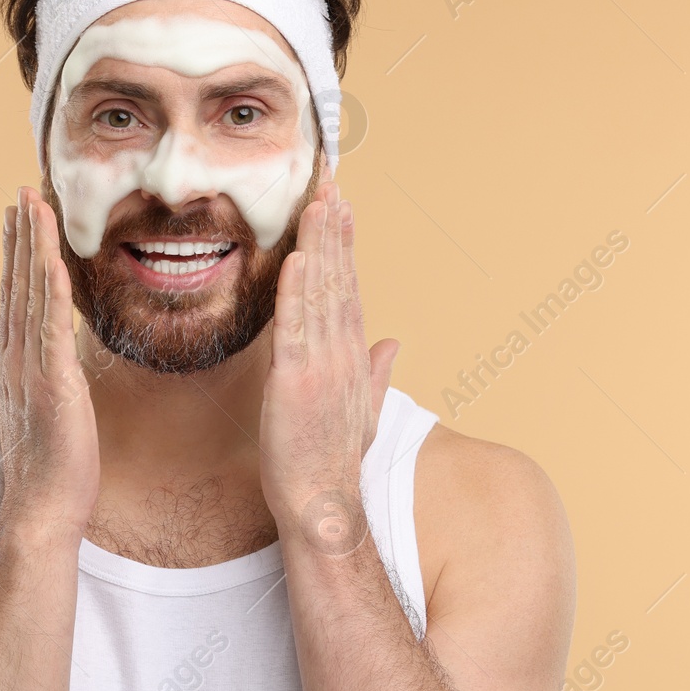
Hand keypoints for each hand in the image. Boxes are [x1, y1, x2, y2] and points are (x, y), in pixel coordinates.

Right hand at [0, 187, 99, 541]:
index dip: (12, 254)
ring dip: (35, 248)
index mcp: (12, 363)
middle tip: (21, 192)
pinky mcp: (55, 382)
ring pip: (34, 294)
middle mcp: (16, 358)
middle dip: (21, 236)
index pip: (11, 296)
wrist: (40, 508)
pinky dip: (53, 290)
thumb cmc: (37, 466)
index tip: (12, 217)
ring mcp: (33, 368)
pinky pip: (54, 326)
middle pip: (18, 283)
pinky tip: (54, 259)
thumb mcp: (16, 412)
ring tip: (35, 205)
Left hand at [259, 181, 398, 551]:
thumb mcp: (361, 410)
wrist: (323, 505)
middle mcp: (342, 355)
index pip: (349, 290)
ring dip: (319, 247)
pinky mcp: (296, 382)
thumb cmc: (333, 461)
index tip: (342, 208)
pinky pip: (296, 328)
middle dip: (334, 231)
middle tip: (330, 185)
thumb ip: (378, 372)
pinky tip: (297, 258)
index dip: (345, 247)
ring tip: (319, 204)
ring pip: (320, 294)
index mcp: (352, 358)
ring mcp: (322, 366)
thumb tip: (393, 342)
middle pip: (339, 281)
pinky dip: (297, 292)